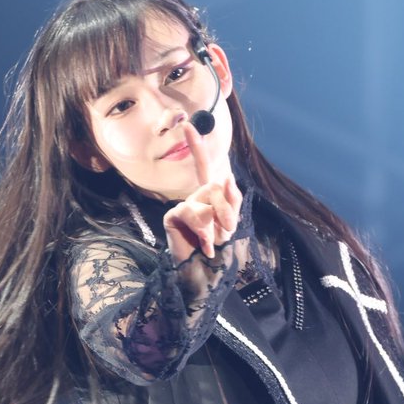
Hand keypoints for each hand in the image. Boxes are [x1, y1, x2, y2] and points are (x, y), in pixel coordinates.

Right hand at [162, 123, 242, 263]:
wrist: (205, 277)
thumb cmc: (220, 254)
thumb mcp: (232, 225)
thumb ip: (231, 201)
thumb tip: (226, 178)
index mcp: (210, 198)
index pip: (205, 167)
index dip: (197, 146)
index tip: (188, 125)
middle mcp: (196, 199)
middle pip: (213, 185)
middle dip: (226, 207)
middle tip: (229, 228)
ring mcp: (183, 207)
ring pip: (204, 198)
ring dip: (215, 222)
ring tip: (215, 242)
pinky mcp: (172, 218)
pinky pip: (189, 211)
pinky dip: (203, 230)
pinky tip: (207, 247)